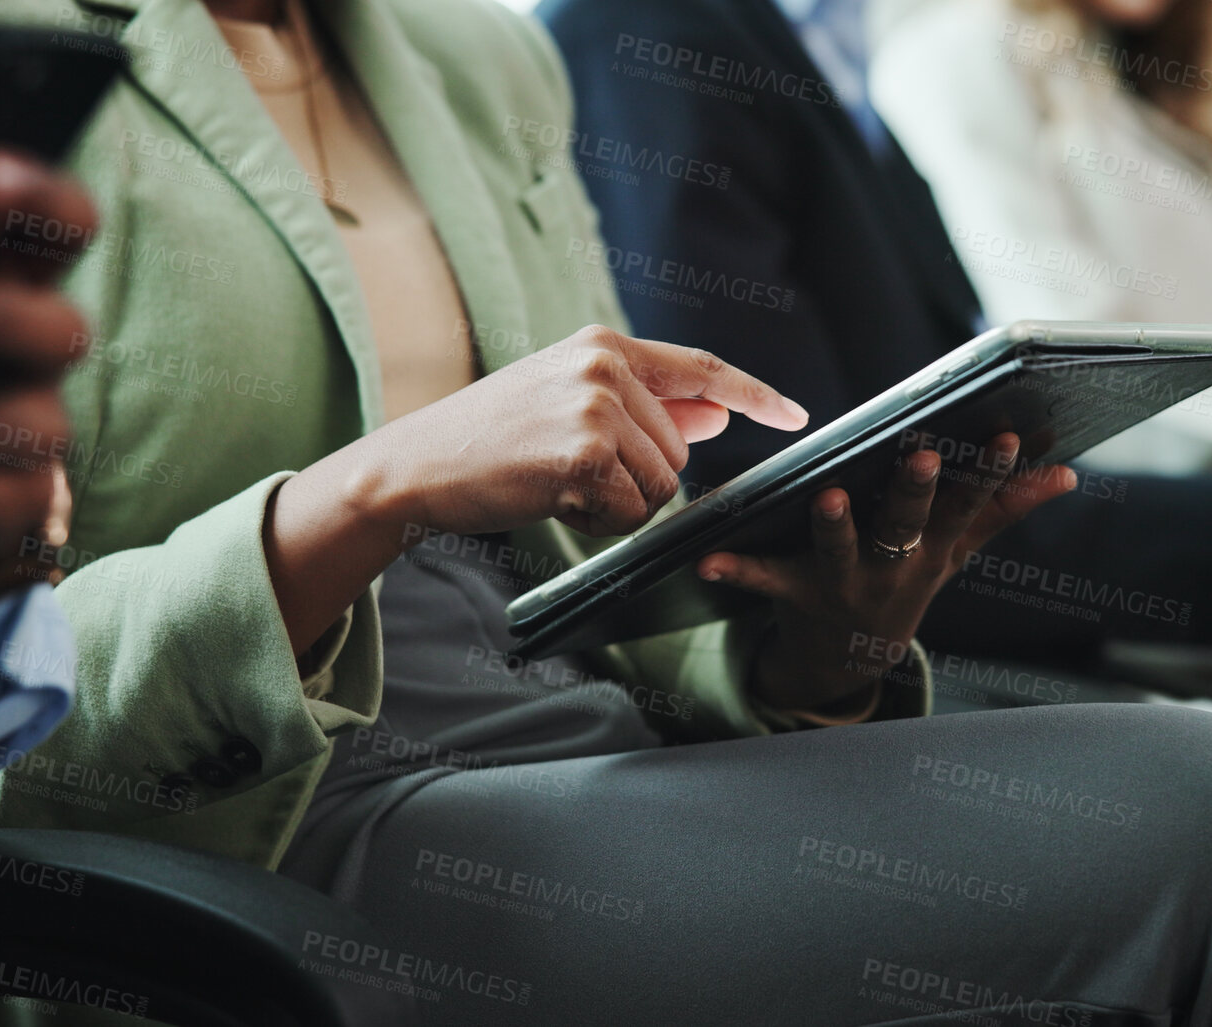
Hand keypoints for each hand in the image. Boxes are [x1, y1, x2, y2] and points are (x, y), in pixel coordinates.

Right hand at [356, 324, 807, 536]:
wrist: (415, 466)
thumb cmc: (490, 441)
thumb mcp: (570, 405)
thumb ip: (647, 404)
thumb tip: (717, 411)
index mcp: (604, 345)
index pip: (702, 367)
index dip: (755, 394)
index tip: (796, 416)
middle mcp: (605, 366)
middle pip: (682, 451)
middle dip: (639, 479)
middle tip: (571, 474)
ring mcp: (596, 407)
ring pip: (663, 486)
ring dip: (619, 505)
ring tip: (558, 485)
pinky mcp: (584, 452)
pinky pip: (633, 512)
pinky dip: (600, 523)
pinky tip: (555, 502)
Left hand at [699, 433, 1075, 711]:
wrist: (846, 659)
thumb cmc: (904, 579)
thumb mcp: (955, 550)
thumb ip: (1004, 508)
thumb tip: (1065, 472)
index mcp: (933, 547)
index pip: (967, 504)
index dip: (986, 472)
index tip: (1002, 435)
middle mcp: (892, 566)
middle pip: (905, 523)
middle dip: (915, 491)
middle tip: (924, 455)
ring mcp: (843, 582)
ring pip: (838, 549)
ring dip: (833, 524)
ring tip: (827, 495)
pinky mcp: (794, 592)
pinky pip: (763, 580)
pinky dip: (735, 570)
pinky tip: (706, 558)